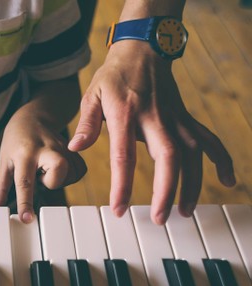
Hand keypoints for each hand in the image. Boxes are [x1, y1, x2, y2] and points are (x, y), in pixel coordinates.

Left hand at [0, 117, 86, 222]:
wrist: (32, 117)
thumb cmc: (15, 140)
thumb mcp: (4, 161)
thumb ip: (1, 186)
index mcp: (24, 154)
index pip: (25, 183)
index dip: (25, 203)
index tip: (27, 219)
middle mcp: (46, 150)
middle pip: (57, 178)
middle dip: (51, 182)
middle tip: (40, 173)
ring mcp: (63, 148)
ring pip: (70, 176)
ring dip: (58, 179)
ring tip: (46, 168)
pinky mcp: (75, 149)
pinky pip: (79, 171)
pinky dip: (70, 174)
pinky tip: (58, 168)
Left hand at [69, 42, 234, 223]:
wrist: (143, 50)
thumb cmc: (113, 76)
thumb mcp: (92, 94)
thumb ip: (86, 123)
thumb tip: (75, 147)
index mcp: (126, 114)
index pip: (123, 155)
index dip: (122, 184)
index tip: (119, 208)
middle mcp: (155, 118)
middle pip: (167, 157)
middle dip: (166, 191)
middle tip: (159, 218)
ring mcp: (175, 118)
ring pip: (191, 154)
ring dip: (192, 184)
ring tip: (185, 212)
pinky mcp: (185, 119)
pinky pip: (208, 140)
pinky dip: (220, 159)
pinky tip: (226, 180)